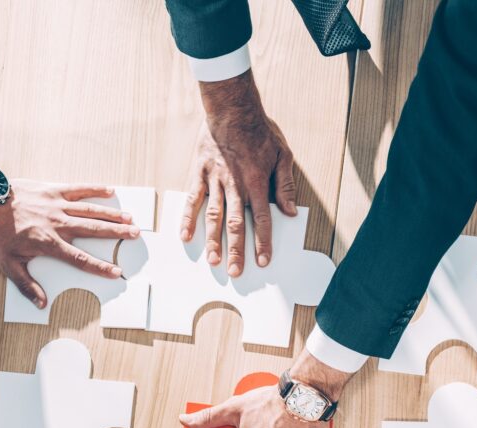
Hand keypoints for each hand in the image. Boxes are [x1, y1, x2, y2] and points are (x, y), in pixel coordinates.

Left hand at [0, 180, 139, 307]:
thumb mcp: (8, 264)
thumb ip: (27, 285)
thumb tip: (41, 303)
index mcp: (50, 244)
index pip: (81, 259)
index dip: (100, 266)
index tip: (115, 271)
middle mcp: (58, 225)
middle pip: (94, 231)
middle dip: (116, 234)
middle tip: (134, 235)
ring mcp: (57, 206)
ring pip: (90, 211)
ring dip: (111, 214)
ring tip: (129, 218)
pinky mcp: (53, 190)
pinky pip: (77, 189)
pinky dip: (94, 189)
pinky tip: (109, 191)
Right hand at [182, 71, 296, 275]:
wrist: (232, 106)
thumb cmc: (259, 130)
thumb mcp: (283, 153)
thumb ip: (286, 184)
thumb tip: (290, 210)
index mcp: (257, 182)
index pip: (262, 219)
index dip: (263, 242)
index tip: (263, 261)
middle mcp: (236, 185)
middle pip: (236, 224)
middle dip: (236, 250)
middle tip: (235, 271)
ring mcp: (215, 180)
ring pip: (214, 216)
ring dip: (213, 241)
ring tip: (213, 261)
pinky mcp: (199, 173)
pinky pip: (193, 199)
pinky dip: (188, 218)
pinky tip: (186, 236)